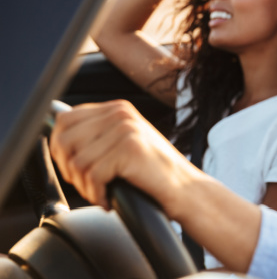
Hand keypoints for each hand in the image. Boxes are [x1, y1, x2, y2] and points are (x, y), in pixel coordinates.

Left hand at [49, 100, 198, 216]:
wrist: (186, 188)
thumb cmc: (154, 172)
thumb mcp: (124, 143)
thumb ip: (97, 135)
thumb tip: (58, 139)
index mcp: (117, 108)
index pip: (65, 119)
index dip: (60, 148)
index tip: (73, 168)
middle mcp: (121, 113)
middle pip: (64, 140)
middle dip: (68, 169)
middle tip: (88, 183)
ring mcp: (126, 129)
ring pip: (77, 162)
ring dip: (84, 186)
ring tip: (102, 191)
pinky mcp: (129, 149)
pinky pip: (92, 176)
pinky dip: (97, 194)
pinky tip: (109, 198)